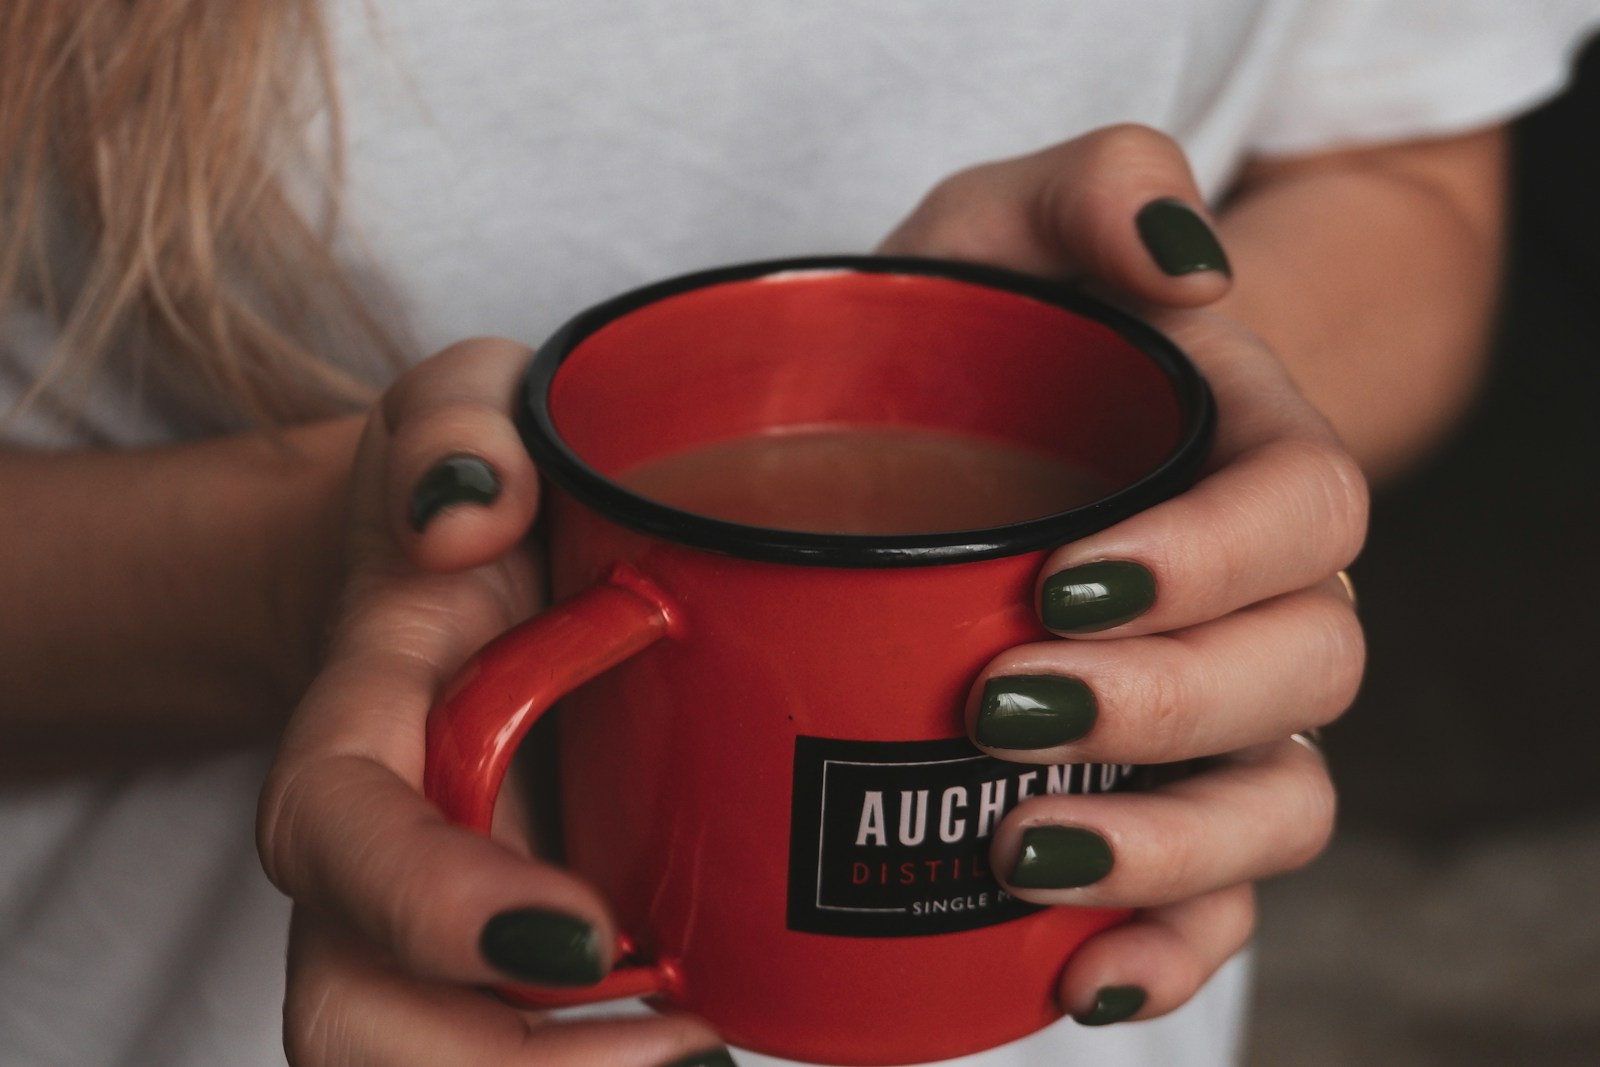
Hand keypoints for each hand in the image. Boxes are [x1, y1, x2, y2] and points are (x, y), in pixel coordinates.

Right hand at [257, 338, 725, 1066]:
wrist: (479, 554)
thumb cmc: (483, 486)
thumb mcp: (467, 403)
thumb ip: (451, 424)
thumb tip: (469, 510)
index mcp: (361, 717)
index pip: (336, 838)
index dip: (438, 912)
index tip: (588, 940)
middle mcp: (383, 841)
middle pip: (353, 1017)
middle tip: (683, 1034)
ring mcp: (445, 904)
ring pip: (429, 1060)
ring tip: (714, 1037)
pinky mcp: (516, 933)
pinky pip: (522, 1044)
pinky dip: (613, 1060)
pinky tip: (725, 1015)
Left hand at [882, 125, 1365, 1024]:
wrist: (956, 425)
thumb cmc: (980, 323)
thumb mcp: (1007, 219)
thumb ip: (1096, 188)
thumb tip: (1178, 261)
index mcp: (1245, 450)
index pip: (1302, 514)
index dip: (1208, 562)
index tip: (1057, 581)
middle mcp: (1257, 591)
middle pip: (1300, 673)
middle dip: (1164, 708)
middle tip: (1002, 708)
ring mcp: (1220, 708)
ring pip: (1277, 803)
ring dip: (1171, 848)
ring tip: (1026, 852)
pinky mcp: (1162, 794)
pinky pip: (1218, 898)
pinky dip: (1166, 944)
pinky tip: (1078, 974)